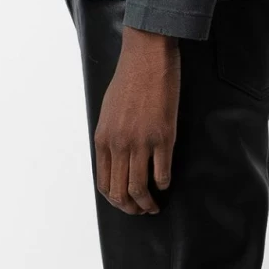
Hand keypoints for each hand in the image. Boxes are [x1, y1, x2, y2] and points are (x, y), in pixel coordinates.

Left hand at [95, 27, 179, 213]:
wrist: (146, 57)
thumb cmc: (128, 80)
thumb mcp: (108, 111)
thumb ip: (110, 137)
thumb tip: (116, 160)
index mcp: (103, 139)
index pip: (104, 183)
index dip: (115, 200)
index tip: (125, 203)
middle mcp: (119, 144)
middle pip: (121, 191)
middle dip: (131, 208)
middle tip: (141, 211)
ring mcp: (141, 142)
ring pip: (140, 188)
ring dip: (148, 203)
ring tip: (154, 205)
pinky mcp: (163, 137)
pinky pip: (162, 173)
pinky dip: (163, 184)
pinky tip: (165, 183)